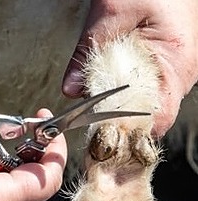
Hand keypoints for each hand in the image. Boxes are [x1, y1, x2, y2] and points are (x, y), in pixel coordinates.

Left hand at [62, 0, 197, 137]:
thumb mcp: (111, 14)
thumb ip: (88, 52)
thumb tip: (71, 89)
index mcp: (177, 63)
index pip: (157, 118)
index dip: (128, 130)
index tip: (100, 134)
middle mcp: (180, 72)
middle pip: (150, 115)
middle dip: (119, 122)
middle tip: (90, 125)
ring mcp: (172, 69)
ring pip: (144, 102)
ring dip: (118, 107)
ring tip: (93, 108)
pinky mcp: (161, 63)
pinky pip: (142, 87)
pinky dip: (120, 91)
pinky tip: (102, 89)